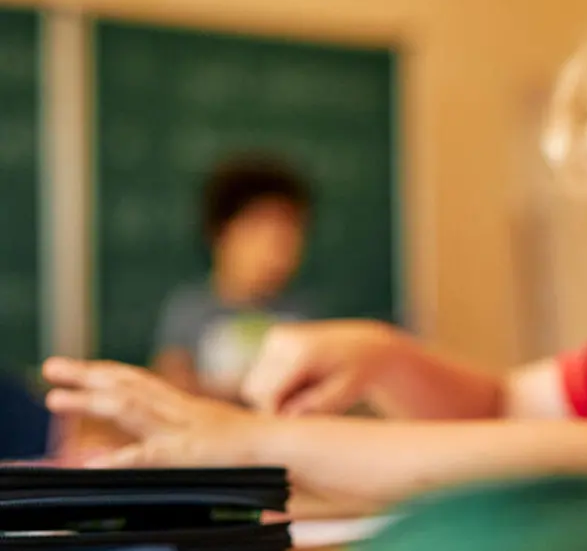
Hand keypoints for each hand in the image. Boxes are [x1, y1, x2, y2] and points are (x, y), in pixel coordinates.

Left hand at [42, 357, 262, 467]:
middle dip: (87, 375)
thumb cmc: (265, 448)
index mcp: (189, 407)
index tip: (84, 368)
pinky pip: (147, 455)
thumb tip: (184, 439)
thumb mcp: (225, 435)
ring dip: (89, 402)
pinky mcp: (188, 453)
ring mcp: (183, 430)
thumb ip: (199, 433)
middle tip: (52, 365)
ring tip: (55, 398)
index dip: (110, 372)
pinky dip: (118, 459)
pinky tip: (93, 464)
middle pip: (128, 386)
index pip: (143, 382)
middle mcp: (182, 411)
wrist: (291, 449)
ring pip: (129, 408)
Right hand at [242, 319, 403, 415]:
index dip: (276, 414)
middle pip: (255, 390)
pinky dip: (276, 381)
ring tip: (306, 391)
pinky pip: (261, 373)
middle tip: (303, 406)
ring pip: (254, 383)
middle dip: (273, 404)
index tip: (295, 421)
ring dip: (274, 393)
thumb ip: (319, 406)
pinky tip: (302, 379)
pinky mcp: (276, 337)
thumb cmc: (358, 376)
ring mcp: (278, 336)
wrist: (367, 346)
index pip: (267, 395)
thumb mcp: (346, 394)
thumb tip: (288, 416)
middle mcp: (286, 341)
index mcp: (302, 355)